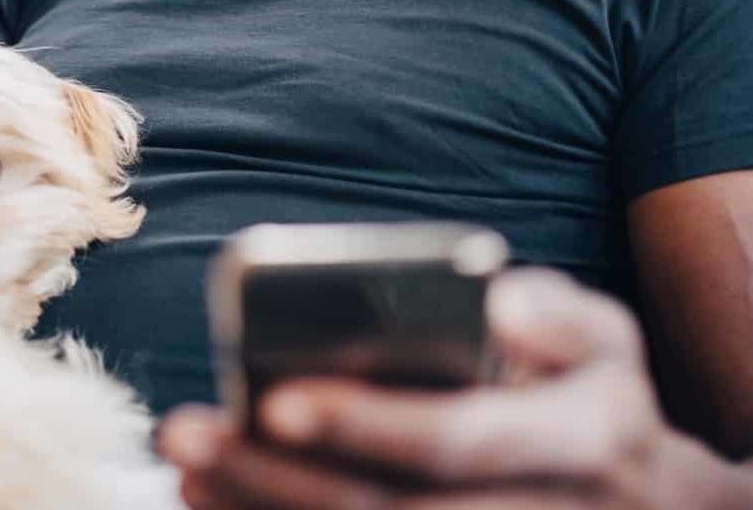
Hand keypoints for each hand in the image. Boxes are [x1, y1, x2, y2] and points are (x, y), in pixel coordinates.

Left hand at [159, 268, 752, 508]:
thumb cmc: (597, 398)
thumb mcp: (606, 340)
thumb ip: (560, 314)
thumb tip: (501, 302)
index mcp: (581, 439)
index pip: (457, 438)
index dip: (366, 424)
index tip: (275, 399)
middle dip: (274, 482)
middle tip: (184, 437)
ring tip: (187, 475)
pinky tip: (225, 509)